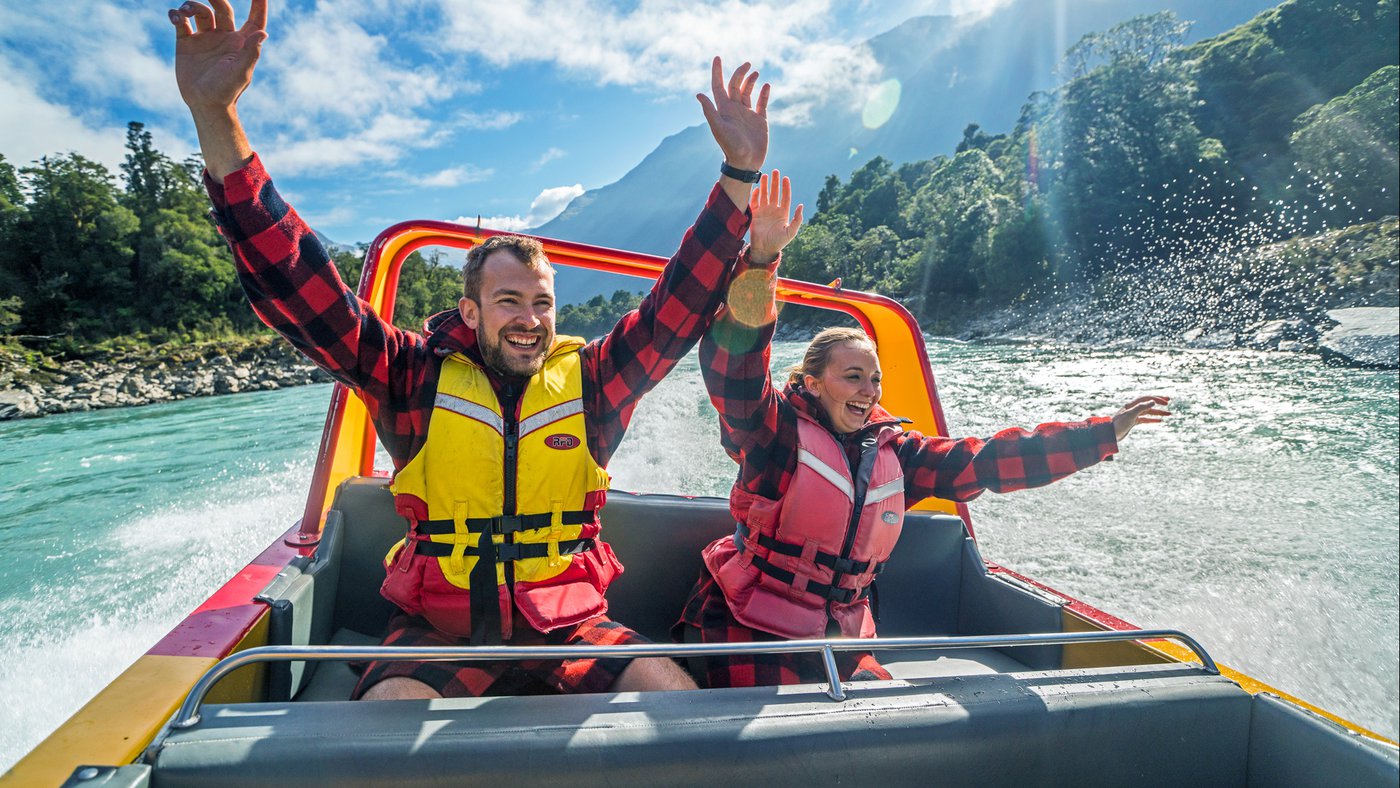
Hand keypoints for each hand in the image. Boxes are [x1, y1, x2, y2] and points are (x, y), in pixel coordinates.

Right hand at [170, 0, 267, 115]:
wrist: (204, 104)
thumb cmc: (227, 90)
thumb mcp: (241, 71)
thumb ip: (251, 52)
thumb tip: (262, 34)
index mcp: (241, 43)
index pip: (254, 19)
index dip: (259, 5)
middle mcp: (224, 37)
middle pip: (222, 9)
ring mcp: (205, 38)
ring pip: (201, 13)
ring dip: (193, 6)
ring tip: (186, 11)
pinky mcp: (186, 43)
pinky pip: (181, 22)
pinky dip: (176, 15)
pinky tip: (175, 16)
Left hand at [697, 56, 768, 172]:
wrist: (745, 163)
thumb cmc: (730, 147)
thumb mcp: (718, 128)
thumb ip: (710, 111)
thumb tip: (698, 94)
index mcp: (723, 109)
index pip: (719, 86)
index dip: (717, 72)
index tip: (718, 57)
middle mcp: (735, 109)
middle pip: (735, 85)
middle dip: (740, 73)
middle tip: (747, 64)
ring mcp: (748, 114)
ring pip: (748, 91)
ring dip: (751, 80)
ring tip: (755, 73)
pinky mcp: (760, 120)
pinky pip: (762, 103)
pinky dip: (764, 93)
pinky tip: (766, 85)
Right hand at [748, 170, 803, 265]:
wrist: (764, 249)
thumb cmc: (779, 242)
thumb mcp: (791, 232)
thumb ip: (797, 219)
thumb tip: (801, 206)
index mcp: (783, 213)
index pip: (785, 197)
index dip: (786, 187)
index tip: (785, 178)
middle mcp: (773, 210)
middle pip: (775, 193)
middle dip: (775, 182)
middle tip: (775, 171)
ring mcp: (764, 211)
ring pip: (765, 195)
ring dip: (765, 186)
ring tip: (765, 175)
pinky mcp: (755, 214)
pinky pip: (755, 202)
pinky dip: (755, 195)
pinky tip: (757, 188)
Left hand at [1112, 395, 1170, 441]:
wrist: (1110, 434)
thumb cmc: (1119, 424)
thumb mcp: (1131, 415)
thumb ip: (1142, 407)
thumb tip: (1153, 401)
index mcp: (1132, 405)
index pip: (1146, 399)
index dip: (1157, 399)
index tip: (1166, 402)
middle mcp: (1133, 409)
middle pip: (1148, 403)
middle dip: (1159, 402)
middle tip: (1168, 401)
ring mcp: (1133, 416)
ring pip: (1148, 412)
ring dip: (1159, 413)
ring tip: (1169, 414)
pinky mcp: (1133, 422)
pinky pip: (1145, 419)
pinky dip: (1153, 420)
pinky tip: (1160, 421)